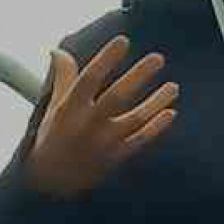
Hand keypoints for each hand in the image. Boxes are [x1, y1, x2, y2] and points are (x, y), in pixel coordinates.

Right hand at [23, 35, 178, 197]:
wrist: (50, 182)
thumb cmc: (52, 138)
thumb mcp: (53, 107)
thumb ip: (62, 78)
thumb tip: (59, 51)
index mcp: (71, 108)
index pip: (90, 78)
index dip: (106, 59)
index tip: (123, 41)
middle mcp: (88, 124)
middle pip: (117, 96)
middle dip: (138, 76)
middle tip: (158, 59)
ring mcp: (104, 142)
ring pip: (135, 119)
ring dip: (156, 102)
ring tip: (173, 87)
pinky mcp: (115, 157)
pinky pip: (140, 140)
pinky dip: (156, 127)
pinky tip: (170, 113)